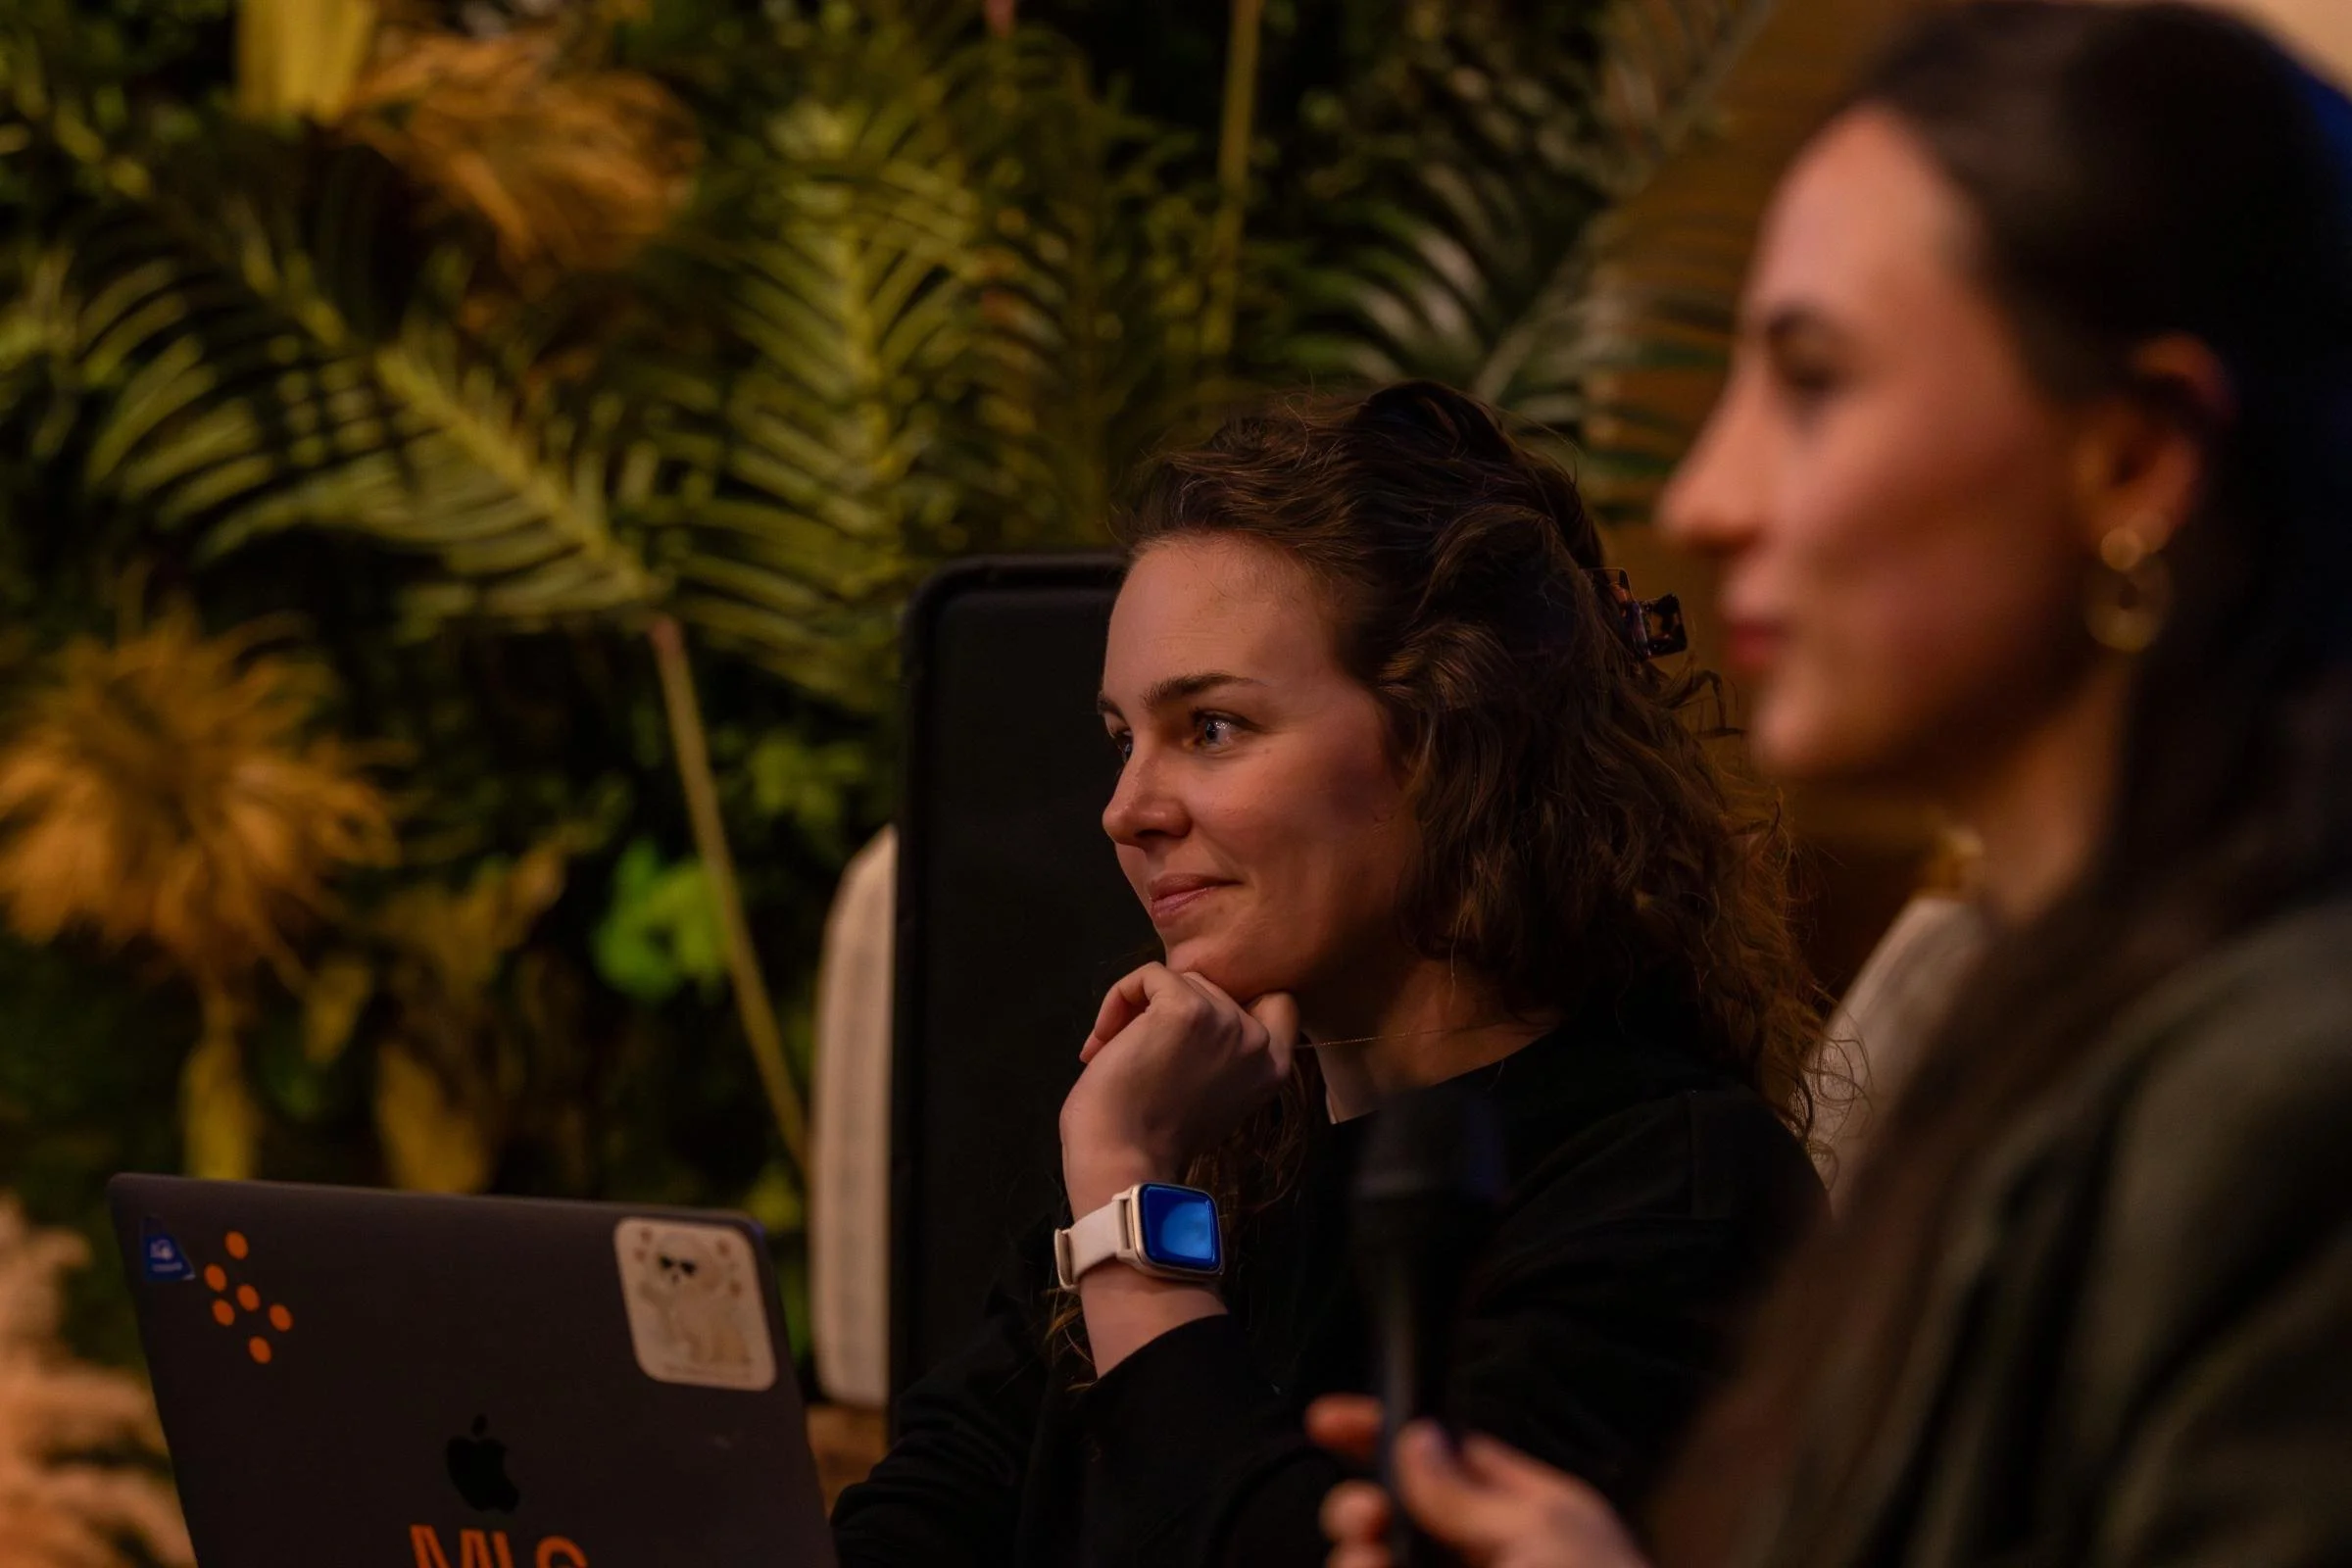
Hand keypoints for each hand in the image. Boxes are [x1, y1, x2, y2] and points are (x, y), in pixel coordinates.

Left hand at [1058, 963, 1297, 1211]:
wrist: (1123, 1161)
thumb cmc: (1153, 1140)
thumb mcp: (1213, 1097)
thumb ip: (1222, 1057)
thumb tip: (1193, 1016)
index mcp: (1273, 1067)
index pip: (1276, 1001)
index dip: (1231, 1003)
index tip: (1188, 1032)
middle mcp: (1258, 1041)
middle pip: (1213, 988)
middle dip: (1170, 1009)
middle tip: (1137, 1049)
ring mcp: (1224, 1021)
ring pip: (1179, 979)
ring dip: (1139, 1008)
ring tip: (1112, 1050)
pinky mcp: (1185, 1009)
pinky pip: (1148, 975)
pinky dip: (1118, 998)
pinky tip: (1102, 1040)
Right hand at [1308, 1397, 1649, 1567]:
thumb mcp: (1540, 1534)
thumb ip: (1468, 1493)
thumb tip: (1415, 1439)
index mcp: (1521, 1512)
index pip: (1442, 1453)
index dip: (1384, 1431)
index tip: (1329, 1421)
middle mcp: (1480, 1555)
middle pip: (1395, 1511)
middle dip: (1360, 1504)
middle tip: (1366, 1518)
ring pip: (1376, 1561)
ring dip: (1358, 1556)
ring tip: (1369, 1563)